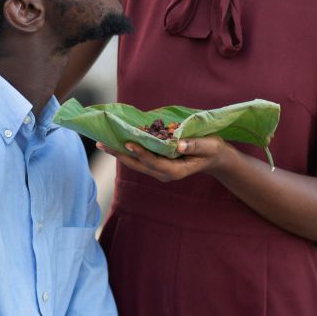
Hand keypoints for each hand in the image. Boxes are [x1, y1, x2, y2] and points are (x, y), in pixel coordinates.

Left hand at [95, 136, 234, 182]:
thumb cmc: (212, 149)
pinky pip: (140, 159)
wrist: (214, 157)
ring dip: (120, 153)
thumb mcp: (209, 146)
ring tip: (103, 143)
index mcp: (176, 171)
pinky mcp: (157, 165)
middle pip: (138, 165)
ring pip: (136, 163)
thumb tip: (179, 144)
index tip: (128, 143)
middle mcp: (164, 173)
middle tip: (102, 143)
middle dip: (120, 155)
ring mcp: (160, 171)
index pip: (154, 163)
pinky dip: (128, 151)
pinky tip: (117, 142)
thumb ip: (195, 145)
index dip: (141, 153)